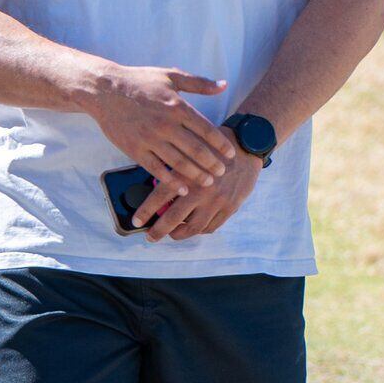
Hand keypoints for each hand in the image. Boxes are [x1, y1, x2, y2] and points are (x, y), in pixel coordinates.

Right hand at [80, 65, 236, 190]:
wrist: (104, 90)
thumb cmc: (139, 81)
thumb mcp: (171, 75)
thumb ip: (199, 83)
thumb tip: (224, 86)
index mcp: (177, 107)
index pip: (207, 130)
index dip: (221, 145)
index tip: (231, 154)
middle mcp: (166, 125)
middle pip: (196, 150)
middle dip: (213, 164)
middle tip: (223, 172)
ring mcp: (149, 139)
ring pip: (179, 163)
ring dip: (196, 175)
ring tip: (208, 182)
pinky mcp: (134, 149)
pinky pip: (156, 169)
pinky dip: (171, 181)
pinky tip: (182, 188)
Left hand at [138, 150, 257, 240]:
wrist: (247, 145)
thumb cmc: (213, 146)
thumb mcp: (189, 151)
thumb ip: (174, 170)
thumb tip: (156, 187)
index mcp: (187, 174)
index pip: (159, 198)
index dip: (145, 212)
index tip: (136, 222)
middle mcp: (201, 190)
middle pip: (174, 219)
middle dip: (159, 231)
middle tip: (150, 237)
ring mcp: (217, 201)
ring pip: (194, 228)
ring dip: (180, 234)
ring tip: (172, 234)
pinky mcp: (231, 206)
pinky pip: (212, 226)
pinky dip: (200, 230)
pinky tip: (193, 228)